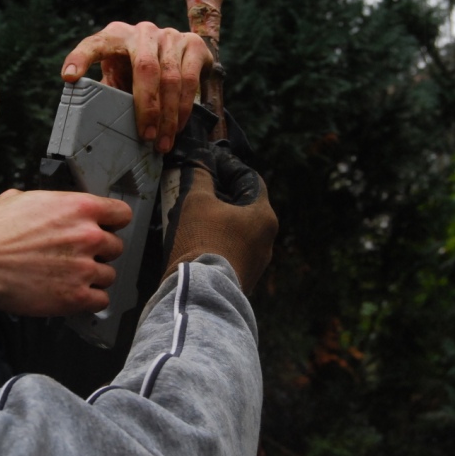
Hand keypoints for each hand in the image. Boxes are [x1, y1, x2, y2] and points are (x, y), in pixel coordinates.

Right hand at [0, 190, 131, 315]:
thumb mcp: (21, 199)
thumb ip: (48, 202)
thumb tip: (48, 205)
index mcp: (79, 208)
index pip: (121, 214)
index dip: (112, 223)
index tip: (107, 229)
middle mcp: (88, 236)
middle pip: (115, 247)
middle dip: (98, 252)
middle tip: (78, 256)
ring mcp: (84, 268)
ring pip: (109, 275)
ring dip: (93, 277)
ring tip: (70, 277)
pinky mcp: (76, 296)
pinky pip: (101, 300)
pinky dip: (89, 299)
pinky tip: (73, 294)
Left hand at [61, 21, 212, 153]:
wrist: (174, 52)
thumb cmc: (136, 69)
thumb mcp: (118, 76)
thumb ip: (109, 92)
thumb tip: (96, 126)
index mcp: (115, 36)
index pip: (94, 44)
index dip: (80, 58)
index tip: (69, 77)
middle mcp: (142, 32)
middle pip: (145, 68)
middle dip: (147, 107)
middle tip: (145, 135)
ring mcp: (170, 35)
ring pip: (171, 78)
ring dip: (168, 116)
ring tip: (162, 141)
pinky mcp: (193, 43)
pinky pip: (190, 79)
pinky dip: (184, 107)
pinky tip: (178, 125)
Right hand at [162, 142, 277, 292]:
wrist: (199, 295)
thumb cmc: (201, 242)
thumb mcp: (196, 201)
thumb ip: (200, 176)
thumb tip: (200, 159)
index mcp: (264, 217)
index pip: (250, 179)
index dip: (228, 167)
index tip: (208, 162)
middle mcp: (266, 240)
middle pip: (242, 205)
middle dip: (218, 194)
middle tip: (195, 187)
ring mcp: (255, 263)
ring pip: (235, 229)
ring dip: (214, 218)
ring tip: (188, 214)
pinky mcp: (242, 278)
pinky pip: (229, 250)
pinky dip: (214, 240)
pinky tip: (192, 239)